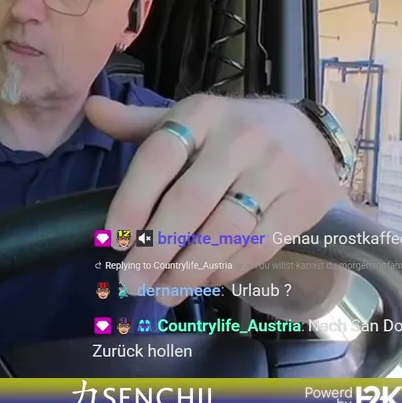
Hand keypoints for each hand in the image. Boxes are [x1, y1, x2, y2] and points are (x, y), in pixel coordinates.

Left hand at [85, 94, 344, 305]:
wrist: (310, 135)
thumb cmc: (231, 133)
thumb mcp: (188, 121)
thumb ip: (139, 124)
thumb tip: (91, 108)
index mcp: (203, 113)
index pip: (160, 155)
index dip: (133, 199)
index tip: (114, 239)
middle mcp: (242, 137)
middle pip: (190, 200)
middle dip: (156, 248)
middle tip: (132, 281)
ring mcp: (278, 170)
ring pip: (226, 230)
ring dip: (189, 269)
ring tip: (163, 294)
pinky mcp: (305, 202)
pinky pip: (259, 246)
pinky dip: (225, 270)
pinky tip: (202, 281)